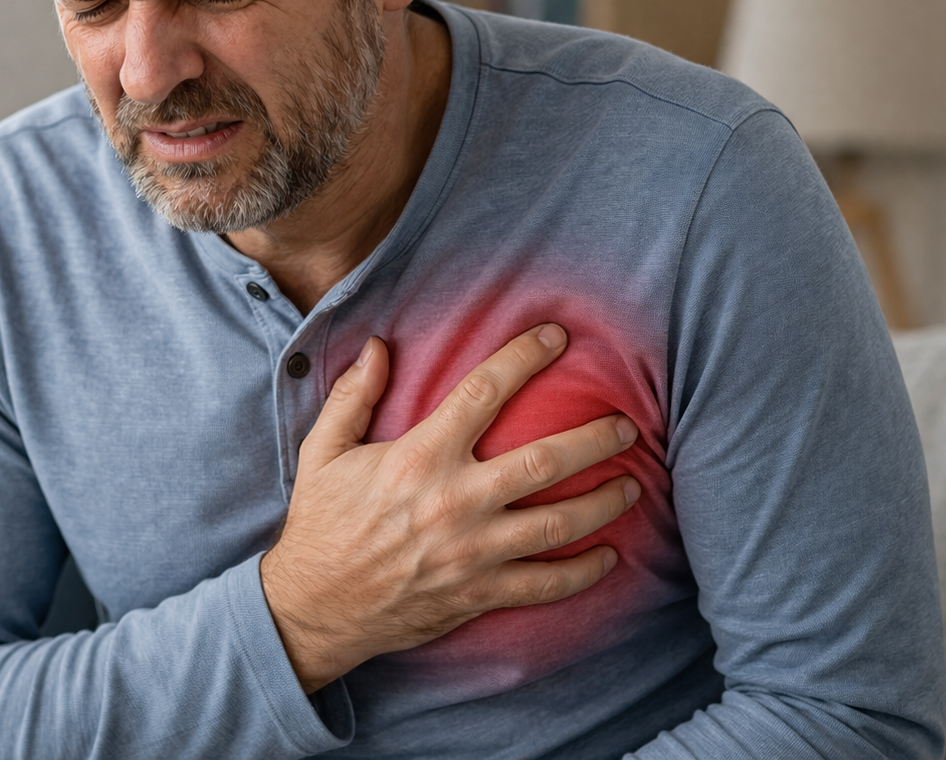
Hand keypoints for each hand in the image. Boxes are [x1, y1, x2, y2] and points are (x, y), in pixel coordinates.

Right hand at [259, 323, 640, 692]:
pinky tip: (608, 555)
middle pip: (545, 460)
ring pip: (559, 523)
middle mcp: (454, 500)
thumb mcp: (323, 451)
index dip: (524, 357)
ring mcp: (472, 551)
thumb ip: (353, 395)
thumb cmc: (321, 523)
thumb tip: (377, 345)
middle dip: (595, 438)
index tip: (556, 336)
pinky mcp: (478, 594)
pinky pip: (545, 584)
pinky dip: (584, 571)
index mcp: (419, 457)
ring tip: (632, 484)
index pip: (484, 392)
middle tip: (625, 425)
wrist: (313, 607)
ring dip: (604, 502)